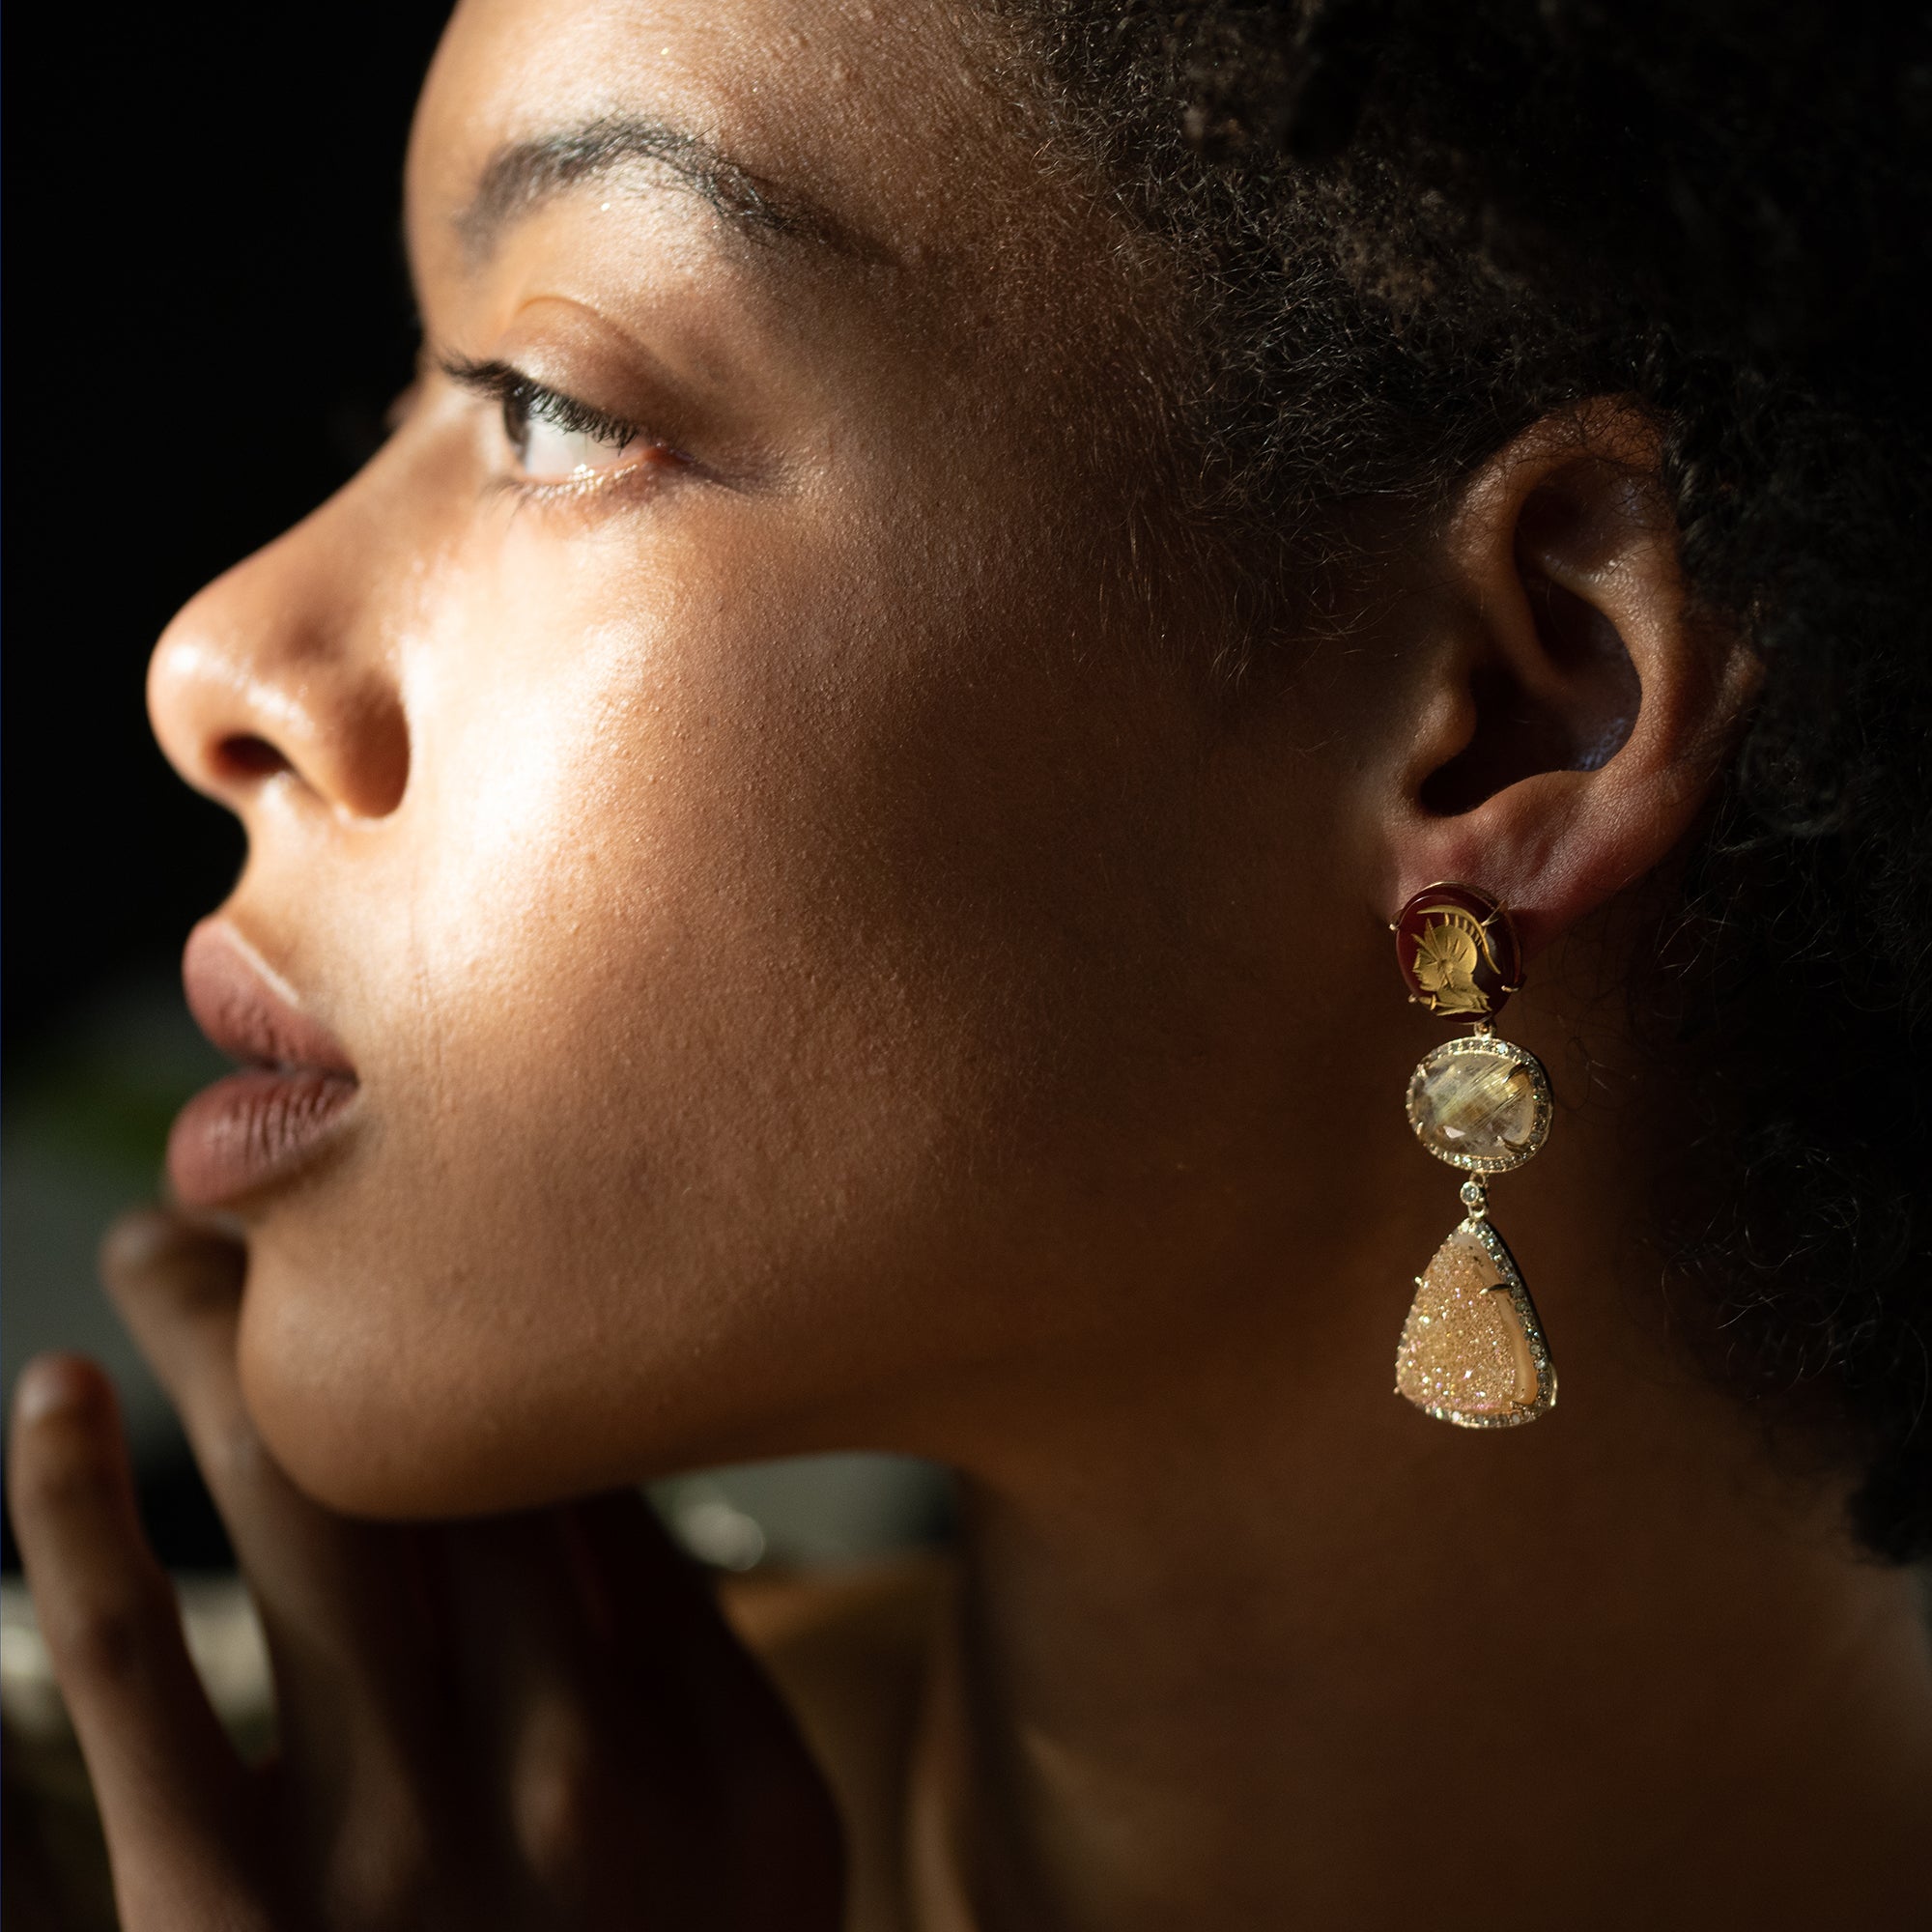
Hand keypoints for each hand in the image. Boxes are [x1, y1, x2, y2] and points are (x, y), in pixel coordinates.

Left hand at [6, 1210, 843, 1930]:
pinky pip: (143, 1679)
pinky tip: (54, 1413)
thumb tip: (584, 1479)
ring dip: (221, 1347)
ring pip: (317, 1509)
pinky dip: (78, 1523)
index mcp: (731, 1757)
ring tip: (159, 1247)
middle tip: (270, 1175)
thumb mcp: (744, 1876)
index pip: (602, 1478)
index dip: (509, 1322)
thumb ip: (687, 1687)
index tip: (429, 1217)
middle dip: (356, 1288)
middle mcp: (591, 1778)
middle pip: (468, 1453)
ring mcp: (411, 1860)